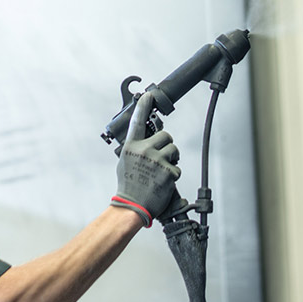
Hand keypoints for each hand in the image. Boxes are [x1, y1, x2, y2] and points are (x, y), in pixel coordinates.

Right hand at [111, 92, 180, 226]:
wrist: (132, 205)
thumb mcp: (125, 161)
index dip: (143, 106)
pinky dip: (173, 174)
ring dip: (172, 158)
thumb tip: (145, 139)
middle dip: (166, 144)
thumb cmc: (128, 184)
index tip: (148, 95)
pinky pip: (177, 167)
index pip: (138, 121)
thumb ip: (135, 148)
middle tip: (162, 155)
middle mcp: (143, 150)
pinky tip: (163, 182)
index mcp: (131, 146)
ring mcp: (156, 161)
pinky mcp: (168, 172)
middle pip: (165, 135)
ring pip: (174, 150)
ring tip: (162, 170)